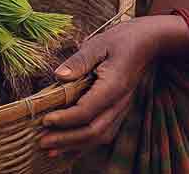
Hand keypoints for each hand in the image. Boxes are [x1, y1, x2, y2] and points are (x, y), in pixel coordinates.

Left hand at [39, 16, 184, 155]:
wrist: (147, 43)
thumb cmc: (120, 40)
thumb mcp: (97, 44)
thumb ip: (78, 61)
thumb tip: (59, 75)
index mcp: (113, 86)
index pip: (88, 111)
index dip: (66, 119)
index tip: (45, 120)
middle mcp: (119, 103)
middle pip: (94, 131)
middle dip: (66, 139)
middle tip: (41, 141)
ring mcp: (120, 109)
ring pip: (99, 136)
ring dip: (74, 145)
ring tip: (50, 149)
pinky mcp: (118, 110)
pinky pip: (102, 133)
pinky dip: (84, 143)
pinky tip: (67, 147)